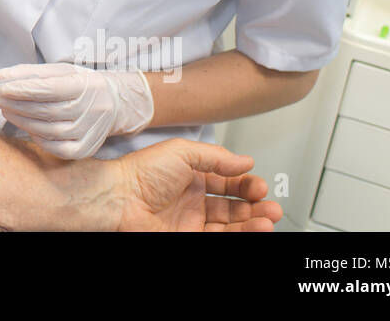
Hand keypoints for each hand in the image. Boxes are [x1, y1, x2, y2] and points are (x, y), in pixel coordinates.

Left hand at [0, 62, 152, 157]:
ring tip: (7, 110)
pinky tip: (26, 127)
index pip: (50, 88)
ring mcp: (89, 133)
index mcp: (85, 86)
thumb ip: (30, 72)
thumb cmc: (82, 85)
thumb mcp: (61, 71)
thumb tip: (0, 76)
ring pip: (48, 130)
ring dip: (22, 121)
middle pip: (46, 110)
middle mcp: (90, 110)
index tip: (1, 87)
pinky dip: (37, 138)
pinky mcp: (85, 150)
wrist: (115, 105)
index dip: (24, 89)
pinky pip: (55, 148)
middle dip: (17, 104)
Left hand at [108, 138, 281, 230]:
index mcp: (190, 176)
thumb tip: (245, 160)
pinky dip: (240, 234)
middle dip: (254, 206)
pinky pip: (220, 237)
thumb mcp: (182, 152)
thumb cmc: (140, 173)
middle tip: (270, 206)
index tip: (258, 185)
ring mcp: (190, 221)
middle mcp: (192, 199)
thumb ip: (216, 157)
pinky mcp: (187, 237)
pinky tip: (254, 228)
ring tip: (269, 219)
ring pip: (230, 225)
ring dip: (252, 222)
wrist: (119, 198)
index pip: (226, 182)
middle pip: (232, 206)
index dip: (244, 184)